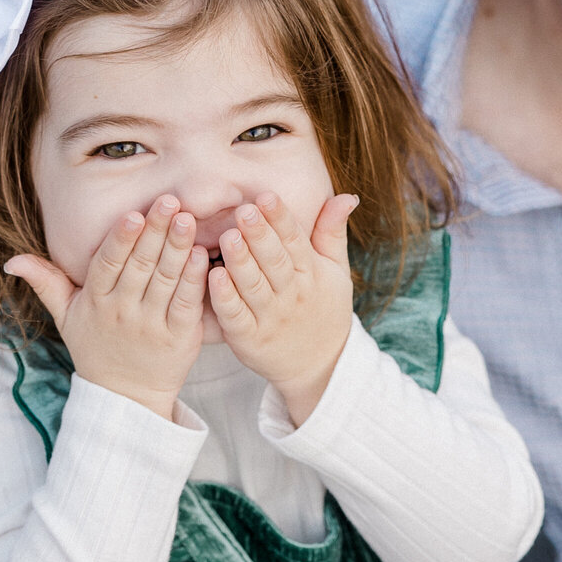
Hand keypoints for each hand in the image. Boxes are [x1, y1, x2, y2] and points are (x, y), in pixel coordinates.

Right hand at [6, 195, 207, 419]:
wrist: (125, 398)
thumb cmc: (94, 347)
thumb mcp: (65, 316)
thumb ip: (45, 282)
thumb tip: (11, 261)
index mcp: (95, 301)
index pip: (108, 264)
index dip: (120, 239)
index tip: (133, 214)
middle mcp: (123, 312)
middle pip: (140, 266)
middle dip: (155, 231)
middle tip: (170, 200)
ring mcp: (152, 326)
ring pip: (166, 281)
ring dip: (178, 248)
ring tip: (188, 220)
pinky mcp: (179, 338)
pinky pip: (187, 304)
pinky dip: (195, 280)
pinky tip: (202, 255)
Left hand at [209, 191, 356, 425]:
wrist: (319, 366)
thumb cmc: (324, 308)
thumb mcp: (335, 271)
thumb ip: (332, 232)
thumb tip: (348, 195)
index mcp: (311, 273)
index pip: (295, 241)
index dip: (281, 218)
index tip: (266, 196)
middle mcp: (292, 294)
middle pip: (275, 262)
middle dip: (259, 235)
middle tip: (244, 211)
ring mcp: (270, 318)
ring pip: (254, 287)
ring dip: (240, 262)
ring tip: (227, 238)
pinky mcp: (249, 339)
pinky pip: (235, 316)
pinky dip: (225, 297)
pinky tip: (213, 276)